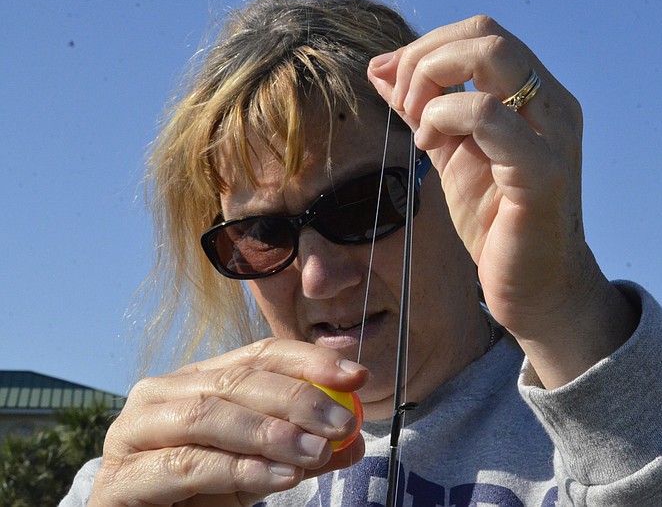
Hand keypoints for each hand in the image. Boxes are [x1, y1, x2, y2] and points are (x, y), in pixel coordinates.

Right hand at [89, 339, 366, 505]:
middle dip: (298, 399)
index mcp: (197, 379)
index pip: (259, 354)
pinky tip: (279, 477)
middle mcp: (161, 393)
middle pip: (237, 381)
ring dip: (270, 433)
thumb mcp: (261, 469)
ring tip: (315, 451)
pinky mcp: (120, 479)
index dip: (309, 361)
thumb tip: (356, 439)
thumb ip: (303, 452)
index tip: (356, 376)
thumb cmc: (199, 497)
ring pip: (208, 415)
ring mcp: (133, 432)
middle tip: (341, 422)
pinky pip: (185, 465)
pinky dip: (237, 469)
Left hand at [368, 16, 636, 386]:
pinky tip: (431, 146)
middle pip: (485, 34)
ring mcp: (554, 135)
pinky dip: (445, 117)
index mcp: (536, 96)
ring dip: (432, 84)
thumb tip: (381, 66)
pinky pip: (488, 116)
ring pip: (491, 58)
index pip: (480, 35)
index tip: (394, 87)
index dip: (427, 49)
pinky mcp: (542, 172)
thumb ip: (422, 107)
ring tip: (420, 129)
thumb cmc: (497, 224)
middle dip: (426, 59)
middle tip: (406, 105)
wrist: (537, 290)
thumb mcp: (451, 153)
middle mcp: (553, 105)